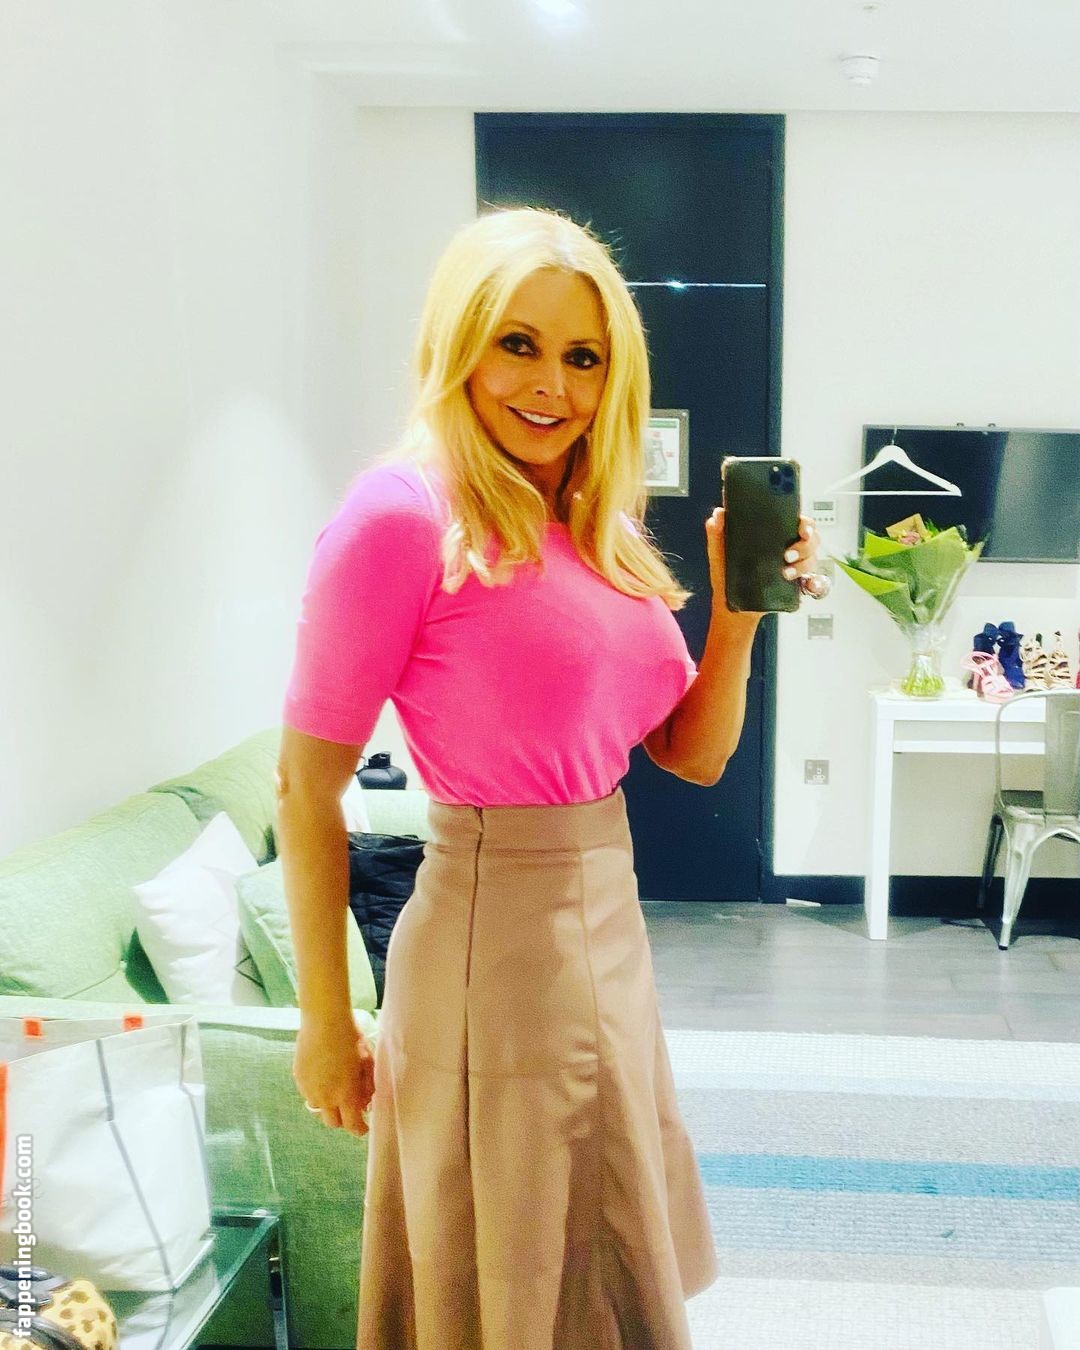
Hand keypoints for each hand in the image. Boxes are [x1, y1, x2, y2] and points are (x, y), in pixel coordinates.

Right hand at [293, 1018, 374, 1136]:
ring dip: (328, 1106)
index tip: (363, 1127)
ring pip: (319, 1109)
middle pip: (333, 1123)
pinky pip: (308, 1093)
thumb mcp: (367, 1062)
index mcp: (346, 1094)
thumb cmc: (350, 1038)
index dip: (359, 1129)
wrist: (324, 1021)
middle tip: (350, 1108)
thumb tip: (366, 1101)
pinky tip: (324, 1075)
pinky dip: (317, 1092)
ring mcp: (309, 1089)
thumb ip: (367, 1086)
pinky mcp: (298, 1079)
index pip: (352, 1125)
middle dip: (343, 1120)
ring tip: (336, 1089)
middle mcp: (325, 1097)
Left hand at [705, 508, 820, 616]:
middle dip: (806, 545)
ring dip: (803, 564)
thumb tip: (719, 514)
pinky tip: (806, 585)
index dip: (806, 524)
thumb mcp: (719, 551)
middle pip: (811, 539)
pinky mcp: (797, 584)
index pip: (798, 522)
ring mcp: (794, 566)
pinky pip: (815, 581)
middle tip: (788, 555)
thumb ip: (717, 531)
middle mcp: (787, 547)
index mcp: (774, 535)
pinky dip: (814, 583)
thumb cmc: (726, 575)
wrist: (732, 607)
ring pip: (812, 558)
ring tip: (785, 573)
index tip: (802, 530)